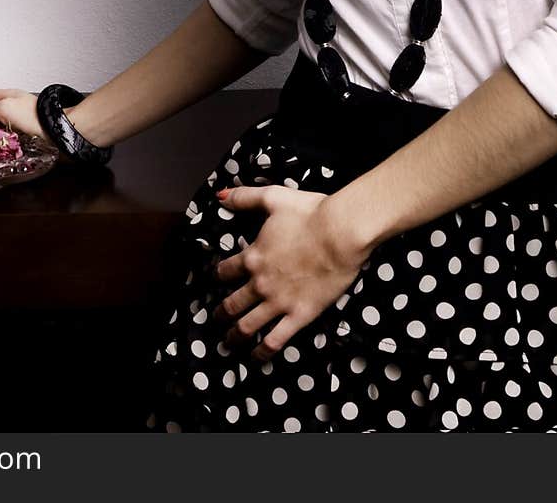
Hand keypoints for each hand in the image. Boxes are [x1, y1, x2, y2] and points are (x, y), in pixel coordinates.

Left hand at [211, 183, 366, 363]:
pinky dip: (262, 352)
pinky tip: (255, 358)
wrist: (340, 234)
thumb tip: (220, 197)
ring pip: (247, 325)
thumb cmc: (309, 213)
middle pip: (232, 302)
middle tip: (215, 319)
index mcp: (253, 255)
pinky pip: (275, 340)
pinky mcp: (299, 315)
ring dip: (234, 335)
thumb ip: (244, 198)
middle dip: (221, 312)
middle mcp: (260, 282)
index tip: (217, 280)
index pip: (226, 270)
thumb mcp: (273, 197)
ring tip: (228, 343)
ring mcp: (278, 302)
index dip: (219, 275)